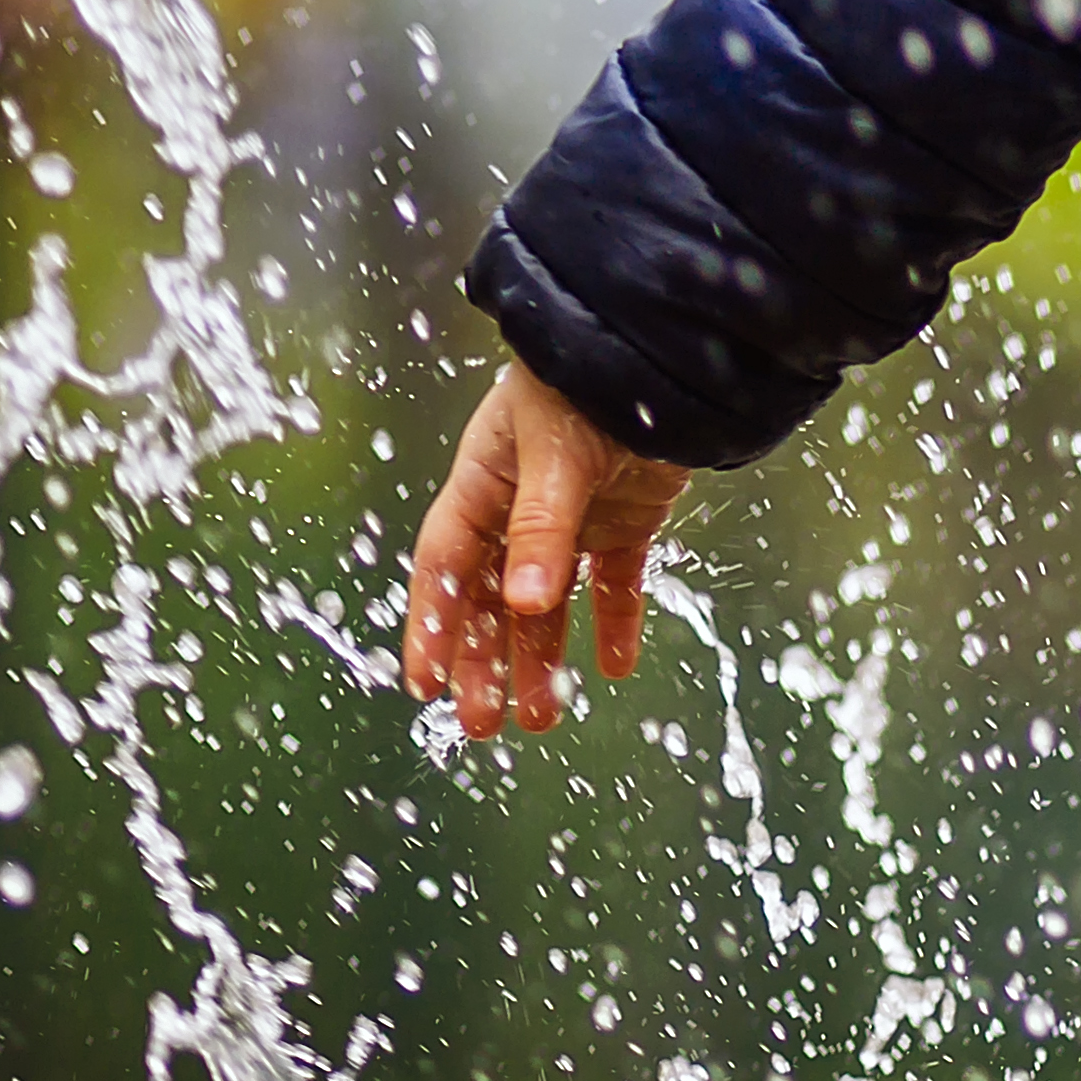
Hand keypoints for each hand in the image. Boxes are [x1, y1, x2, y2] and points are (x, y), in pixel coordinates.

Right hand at [399, 361, 692, 737]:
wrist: (655, 356)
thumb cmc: (582, 388)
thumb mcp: (553, 459)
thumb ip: (541, 532)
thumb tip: (523, 604)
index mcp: (481, 485)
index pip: (445, 568)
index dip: (433, 626)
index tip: (424, 685)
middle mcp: (517, 508)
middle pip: (490, 600)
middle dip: (485, 663)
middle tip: (483, 724)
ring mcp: (570, 519)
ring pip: (546, 604)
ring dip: (542, 658)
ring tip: (542, 717)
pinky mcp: (623, 523)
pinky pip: (612, 584)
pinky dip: (614, 624)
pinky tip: (615, 668)